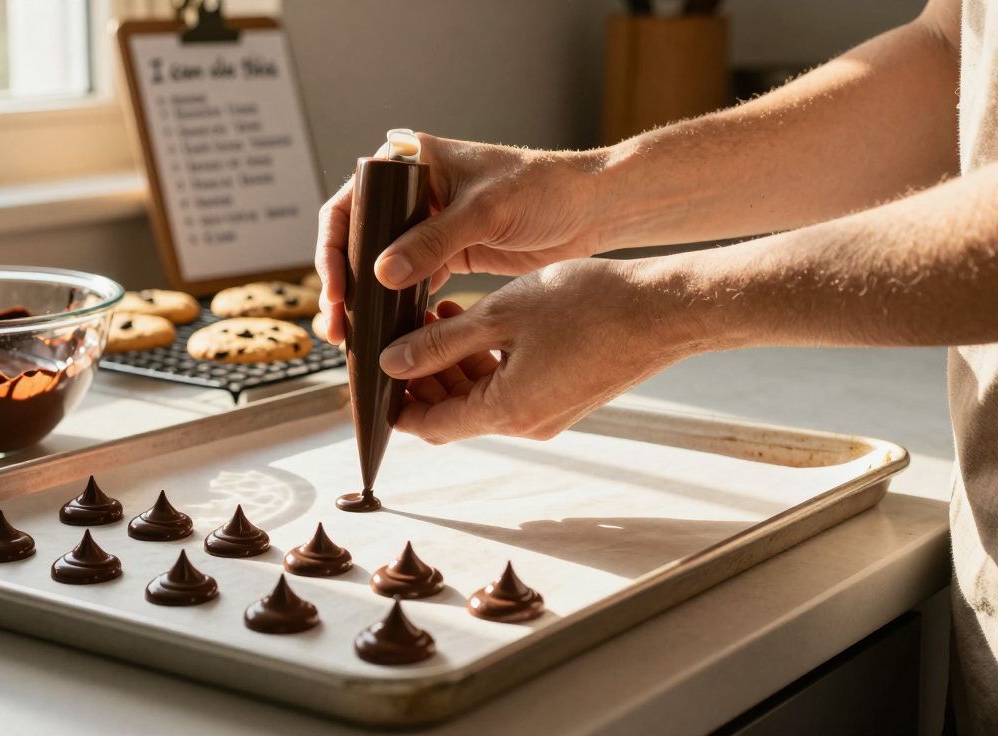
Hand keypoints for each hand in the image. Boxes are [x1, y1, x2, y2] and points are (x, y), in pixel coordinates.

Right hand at [314, 133, 604, 342]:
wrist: (591, 210)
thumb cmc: (544, 189)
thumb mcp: (485, 211)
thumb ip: (433, 241)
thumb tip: (381, 273)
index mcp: (410, 163)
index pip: (351, 205)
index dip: (334, 248)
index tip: (337, 288)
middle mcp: (411, 193)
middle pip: (357, 241)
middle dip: (344, 284)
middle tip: (336, 325)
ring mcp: (426, 226)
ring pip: (378, 267)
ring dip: (365, 301)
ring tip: (351, 337)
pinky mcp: (446, 255)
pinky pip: (408, 284)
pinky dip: (395, 308)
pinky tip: (386, 332)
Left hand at [378, 259, 699, 443]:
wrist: (665, 310)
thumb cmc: (591, 305)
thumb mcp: (501, 314)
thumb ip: (441, 343)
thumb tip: (393, 363)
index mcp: (507, 411)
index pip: (430, 424)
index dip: (395, 404)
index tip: (373, 378)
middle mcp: (527, 424)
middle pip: (453, 413)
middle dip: (421, 377)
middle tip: (402, 334)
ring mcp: (549, 413)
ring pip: (481, 397)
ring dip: (453, 364)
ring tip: (438, 315)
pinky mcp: (565, 397)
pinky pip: (510, 387)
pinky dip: (486, 361)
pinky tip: (476, 320)